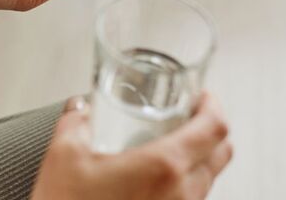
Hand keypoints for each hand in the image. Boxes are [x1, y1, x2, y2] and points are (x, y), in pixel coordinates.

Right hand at [31, 93, 232, 199]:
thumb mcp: (64, 155)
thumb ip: (76, 121)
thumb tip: (80, 109)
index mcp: (164, 167)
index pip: (214, 128)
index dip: (213, 105)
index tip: (201, 97)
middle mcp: (181, 193)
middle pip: (222, 153)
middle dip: (210, 128)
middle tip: (189, 116)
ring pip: (208, 179)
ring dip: (198, 157)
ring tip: (167, 146)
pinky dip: (184, 182)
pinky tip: (153, 178)